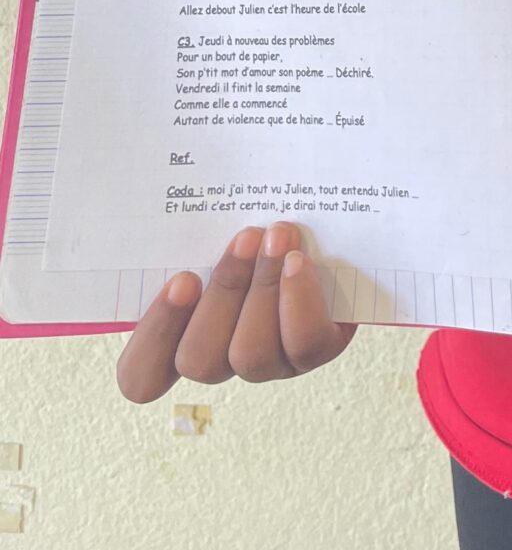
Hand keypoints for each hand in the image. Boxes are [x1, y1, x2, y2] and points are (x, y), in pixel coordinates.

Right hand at [116, 224, 355, 403]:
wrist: (331, 228)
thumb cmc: (256, 222)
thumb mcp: (217, 222)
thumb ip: (190, 224)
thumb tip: (157, 175)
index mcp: (183, 333)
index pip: (143, 374)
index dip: (153, 337)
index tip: (181, 278)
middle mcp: (222, 356)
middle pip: (199, 360)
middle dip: (223, 294)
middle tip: (244, 237)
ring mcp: (268, 360)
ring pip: (250, 355)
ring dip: (264, 289)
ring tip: (278, 237)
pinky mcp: (313, 350)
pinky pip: (303, 345)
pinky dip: (299, 302)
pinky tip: (300, 263)